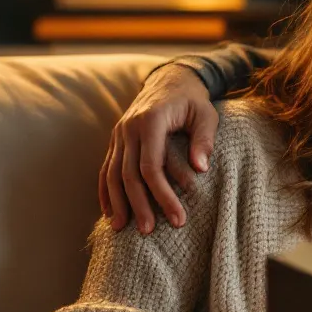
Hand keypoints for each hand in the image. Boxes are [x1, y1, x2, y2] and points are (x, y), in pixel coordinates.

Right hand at [100, 64, 218, 234]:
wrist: (171, 79)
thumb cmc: (193, 101)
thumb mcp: (206, 115)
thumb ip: (204, 140)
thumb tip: (201, 169)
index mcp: (150, 121)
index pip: (151, 166)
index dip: (162, 195)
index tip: (177, 219)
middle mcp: (128, 128)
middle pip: (129, 174)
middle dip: (138, 205)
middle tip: (148, 232)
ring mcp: (118, 133)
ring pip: (112, 173)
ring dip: (117, 202)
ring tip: (121, 229)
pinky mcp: (115, 139)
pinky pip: (106, 168)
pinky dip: (105, 191)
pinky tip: (108, 212)